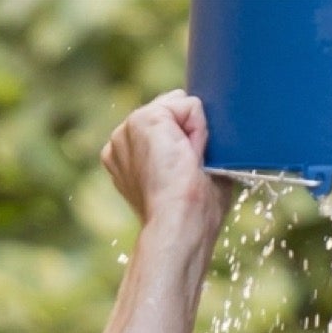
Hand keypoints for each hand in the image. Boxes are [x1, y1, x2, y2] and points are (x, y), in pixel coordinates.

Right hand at [101, 90, 232, 247]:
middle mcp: (121, 140)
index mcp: (127, 158)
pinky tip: (188, 156)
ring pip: (181, 108)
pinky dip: (199, 129)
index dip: (184, 145)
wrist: (179, 227)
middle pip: (172, 113)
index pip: (164, 128)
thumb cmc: (192, 216)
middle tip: (186, 172)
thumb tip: (210, 130)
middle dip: (187, 136)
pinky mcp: (143, 119)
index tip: (183, 176)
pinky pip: (189, 106)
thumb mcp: (192, 176)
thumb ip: (192, 148)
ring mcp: (128, 128)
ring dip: (193, 135)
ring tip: (185, 166)